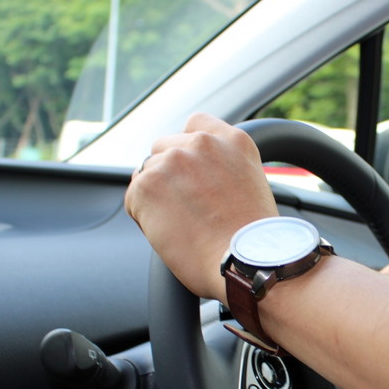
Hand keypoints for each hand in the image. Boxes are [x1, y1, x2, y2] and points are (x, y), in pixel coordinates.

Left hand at [125, 113, 277, 302]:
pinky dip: (146, 219)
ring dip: (158, 196)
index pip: (195, 125)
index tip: (193, 173)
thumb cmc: (254, 241)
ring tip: (182, 225)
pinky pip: (135, 199)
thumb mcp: (251, 185)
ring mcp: (172, 161)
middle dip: (171, 174)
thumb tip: (197, 179)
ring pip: (147, 173)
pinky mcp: (147, 185)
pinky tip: (171, 234)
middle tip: (187, 208)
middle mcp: (201, 143)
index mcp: (233, 140)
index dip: (189, 149)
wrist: (247, 263)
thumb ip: (224, 168)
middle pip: (165, 147)